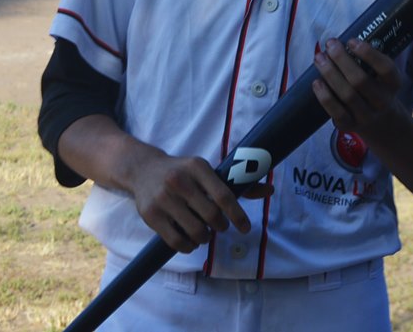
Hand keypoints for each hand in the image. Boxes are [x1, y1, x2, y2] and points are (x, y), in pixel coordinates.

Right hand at [128, 151, 271, 253]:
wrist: (143, 170)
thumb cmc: (183, 172)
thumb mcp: (206, 171)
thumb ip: (236, 184)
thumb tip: (269, 191)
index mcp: (197, 167)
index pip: (224, 195)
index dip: (238, 215)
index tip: (245, 227)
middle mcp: (179, 180)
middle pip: (211, 216)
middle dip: (220, 227)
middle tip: (219, 226)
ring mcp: (163, 198)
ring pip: (196, 231)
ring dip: (205, 237)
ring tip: (204, 232)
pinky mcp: (151, 215)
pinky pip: (176, 242)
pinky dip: (189, 246)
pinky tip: (190, 241)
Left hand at [312, 37, 402, 138]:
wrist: (381, 123)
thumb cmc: (375, 88)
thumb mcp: (380, 75)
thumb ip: (366, 61)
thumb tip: (339, 43)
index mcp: (393, 84)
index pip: (385, 68)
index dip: (369, 54)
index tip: (351, 41)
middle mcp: (382, 101)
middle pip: (361, 80)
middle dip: (342, 60)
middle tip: (330, 44)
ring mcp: (367, 116)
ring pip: (347, 95)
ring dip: (330, 74)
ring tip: (319, 58)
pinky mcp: (350, 126)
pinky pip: (336, 112)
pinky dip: (325, 96)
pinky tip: (316, 82)